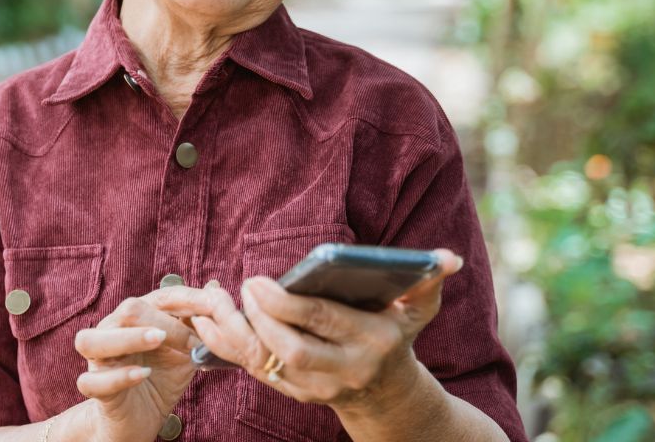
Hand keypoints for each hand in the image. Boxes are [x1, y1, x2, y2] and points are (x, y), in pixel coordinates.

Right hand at [73, 289, 202, 441]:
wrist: (141, 417)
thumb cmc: (161, 377)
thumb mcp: (186, 351)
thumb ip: (198, 325)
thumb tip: (214, 287)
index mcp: (138, 316)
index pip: (162, 297)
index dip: (189, 299)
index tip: (215, 307)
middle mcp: (113, 330)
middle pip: (129, 310)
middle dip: (164, 321)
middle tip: (192, 341)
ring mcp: (99, 359)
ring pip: (94, 340)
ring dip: (129, 338)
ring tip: (157, 341)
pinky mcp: (93, 387)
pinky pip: (93, 380)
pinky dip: (118, 376)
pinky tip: (143, 374)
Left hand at [190, 249, 463, 409]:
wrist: (387, 395)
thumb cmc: (397, 334)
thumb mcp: (417, 310)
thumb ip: (429, 281)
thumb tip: (448, 258)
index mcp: (371, 342)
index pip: (324, 323)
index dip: (286, 304)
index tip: (258, 280)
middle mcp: (343, 370)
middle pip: (292, 350)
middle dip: (259, 320)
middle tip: (240, 288)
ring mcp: (317, 387)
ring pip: (266, 365)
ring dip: (233, 334)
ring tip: (212, 301)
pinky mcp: (294, 393)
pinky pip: (253, 371)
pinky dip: (225, 347)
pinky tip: (206, 320)